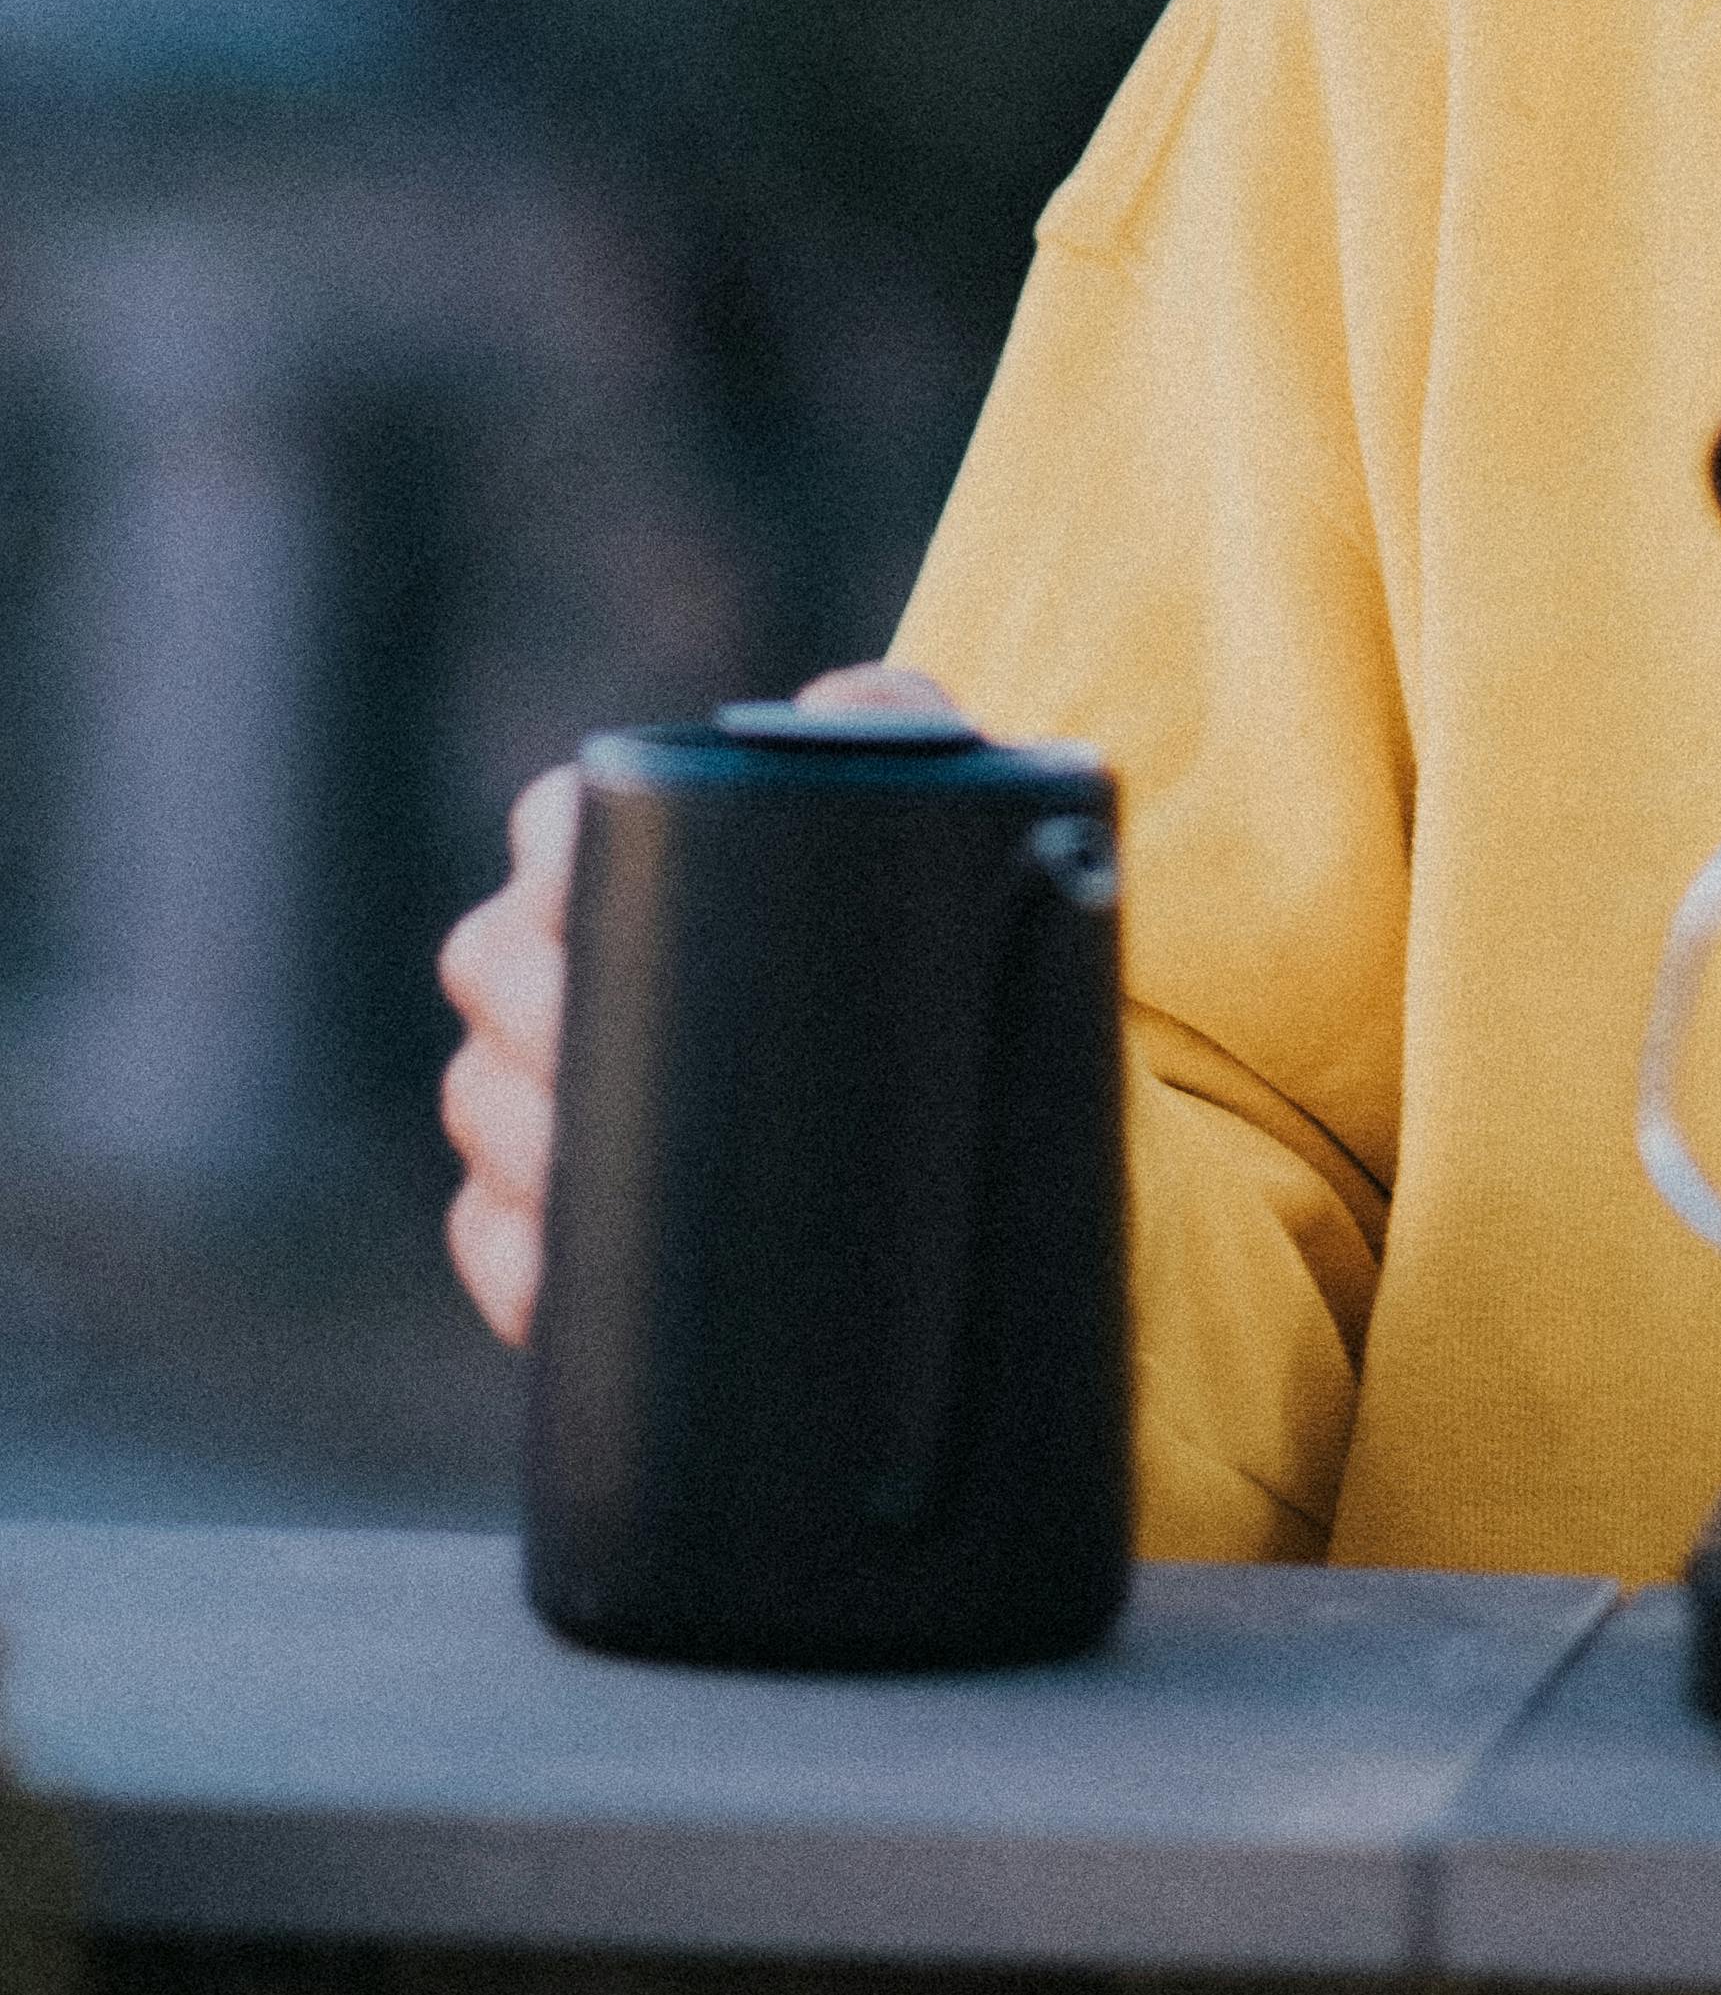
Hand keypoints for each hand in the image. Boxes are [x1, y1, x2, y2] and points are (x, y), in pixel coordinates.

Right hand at [436, 663, 955, 1344]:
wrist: (969, 1071)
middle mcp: (564, 952)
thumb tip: (835, 709)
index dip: (559, 861)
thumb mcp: (928, 810)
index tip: (597, 900)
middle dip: (531, 1014)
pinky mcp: (555, 1206)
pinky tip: (558, 1285)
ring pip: (479, 1098)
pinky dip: (512, 1264)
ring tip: (590, 1175)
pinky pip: (488, 1236)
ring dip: (519, 1140)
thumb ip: (890, 724)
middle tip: (603, 1061)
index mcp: (631, 844)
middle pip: (490, 964)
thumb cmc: (929, 911)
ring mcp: (544, 1081)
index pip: (554, 826)